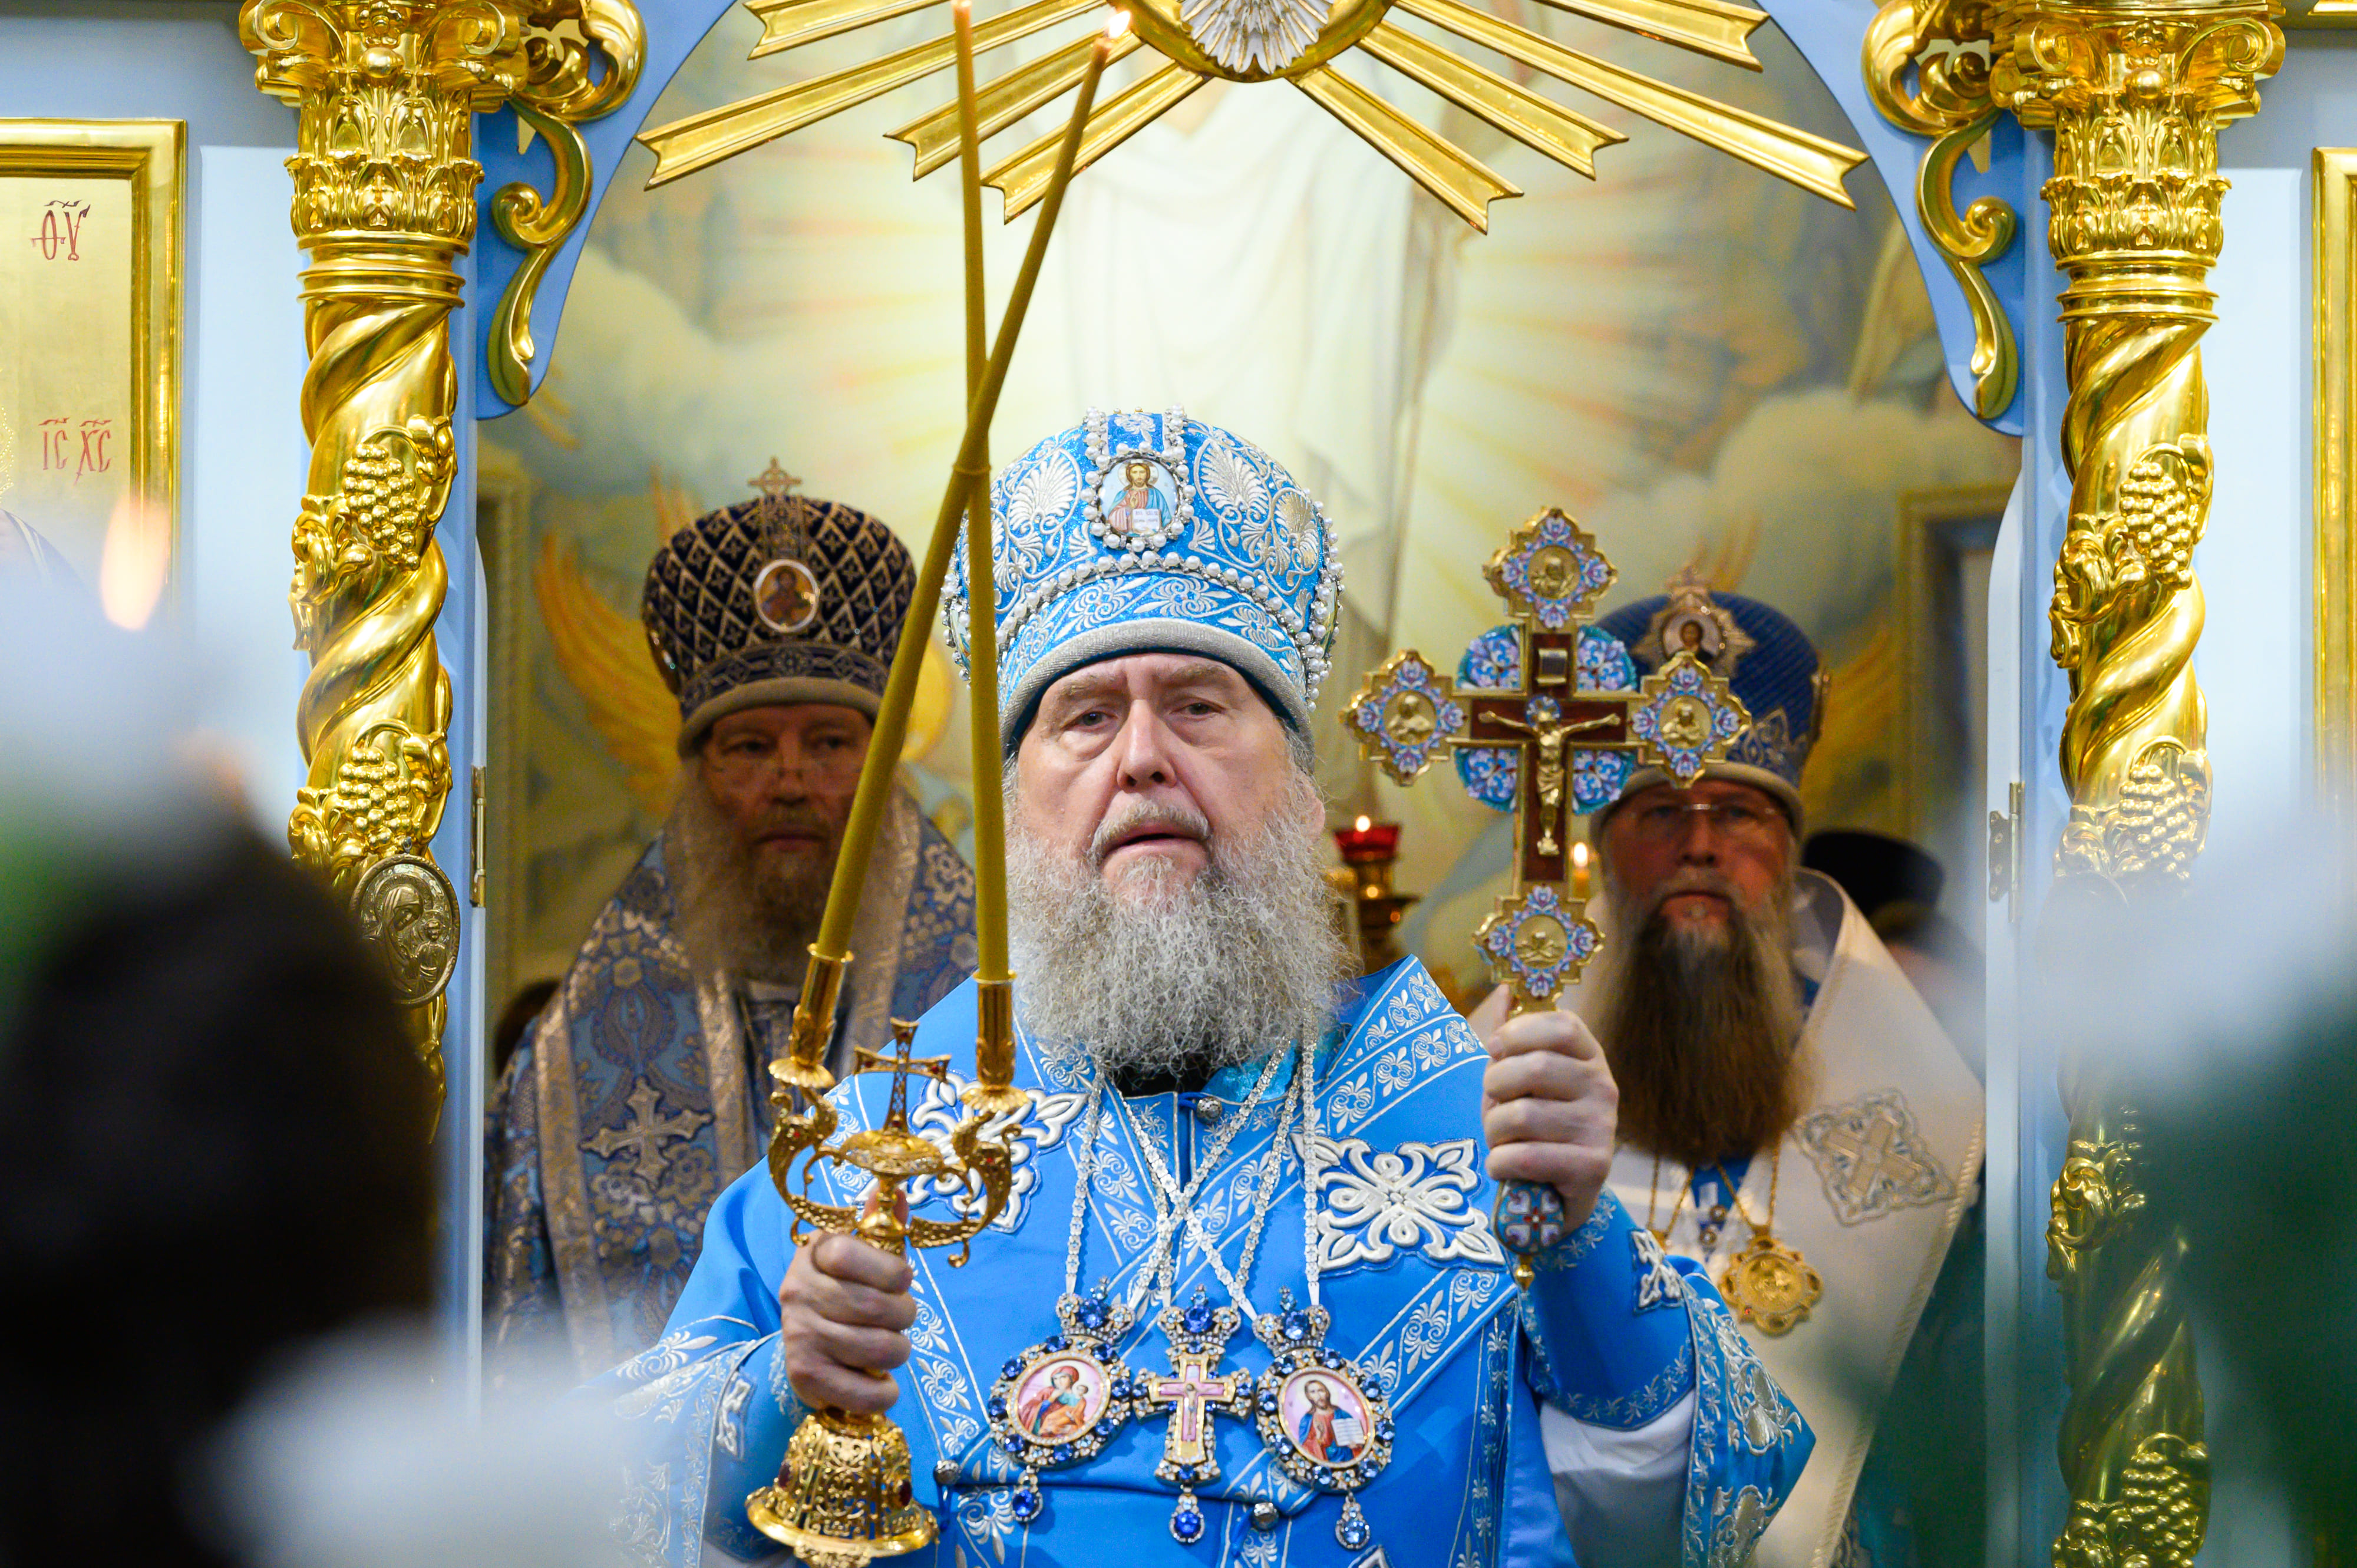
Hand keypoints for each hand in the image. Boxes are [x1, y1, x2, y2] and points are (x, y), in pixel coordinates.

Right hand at [778, 1233, 916, 1414]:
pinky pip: (866, 1393)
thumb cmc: (843, 1292)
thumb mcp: (860, 1256)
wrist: (801, 1346)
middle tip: (898, 1320)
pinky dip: (885, 1393)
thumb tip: (897, 1193)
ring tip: (887, 1348)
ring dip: (898, 1352)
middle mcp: (799, 1291)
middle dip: (905, 1316)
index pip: (852, 1252)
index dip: (892, 1271)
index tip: (901, 1280)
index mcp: (814, 1254)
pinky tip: (880, 1383)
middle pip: (879, 1307)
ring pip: (880, 1349)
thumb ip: (880, 1226)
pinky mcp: (804, 1376)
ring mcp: (799, 1335)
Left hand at [1479, 992, 1618, 1229]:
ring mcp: (1602, 1127)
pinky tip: (1504, 1166)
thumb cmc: (1534, 1126)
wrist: (1556, 1194)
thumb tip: (1504, 991)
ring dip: (1493, 1131)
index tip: (1495, 1049)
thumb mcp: (1520, 1078)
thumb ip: (1511, 1036)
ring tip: (1501, 1140)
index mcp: (1588, 1056)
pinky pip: (1526, 1156)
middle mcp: (1603, 1086)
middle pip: (1534, 1068)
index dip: (1519, 1032)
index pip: (1561, 1024)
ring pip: (1522, 1115)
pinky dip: (1500, 1163)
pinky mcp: (1594, 1167)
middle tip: (1494, 1105)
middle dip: (1494, 1088)